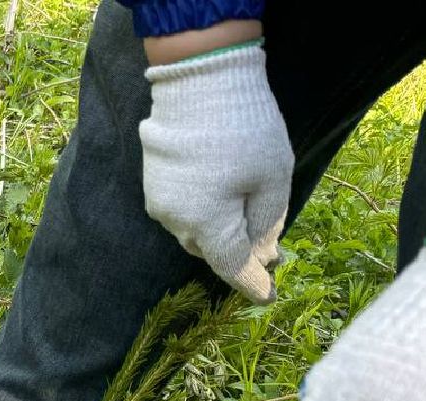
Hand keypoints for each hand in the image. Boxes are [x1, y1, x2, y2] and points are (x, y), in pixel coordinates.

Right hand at [139, 39, 292, 302]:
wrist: (198, 79)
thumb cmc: (243, 129)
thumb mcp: (272, 177)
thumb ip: (267, 223)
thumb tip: (263, 255)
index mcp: (207, 225)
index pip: (231, 267)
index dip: (251, 284)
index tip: (268, 297)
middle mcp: (176, 221)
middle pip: (211, 250)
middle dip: (238, 252)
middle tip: (270, 248)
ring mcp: (159, 201)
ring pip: (195, 230)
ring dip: (219, 229)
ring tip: (246, 213)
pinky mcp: (153, 182)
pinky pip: (182, 209)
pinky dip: (203, 208)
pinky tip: (221, 190)